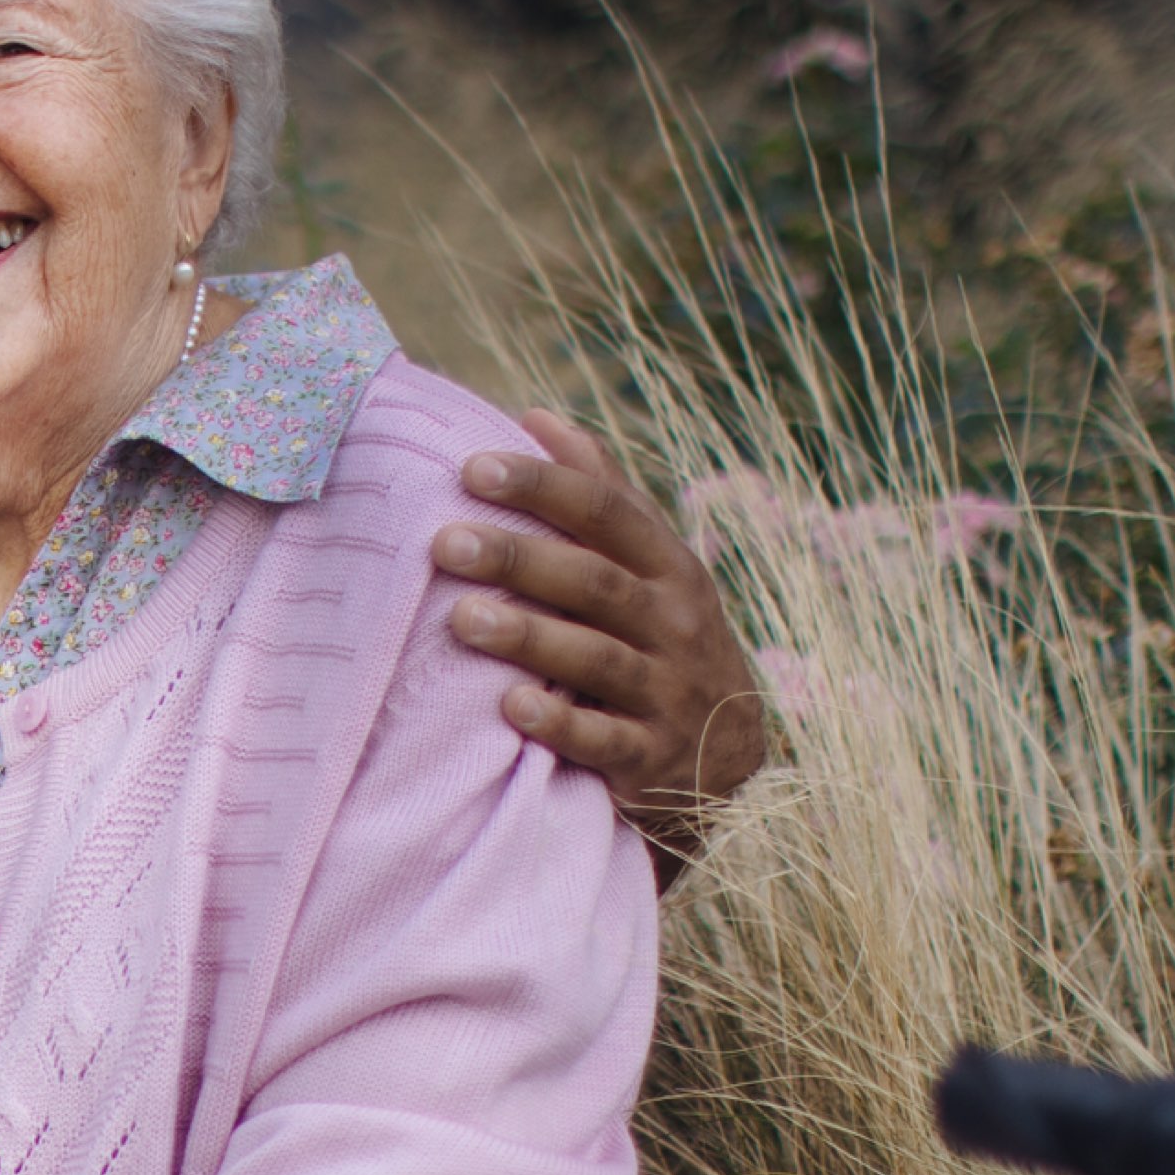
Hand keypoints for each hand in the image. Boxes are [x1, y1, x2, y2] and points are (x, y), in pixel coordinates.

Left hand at [435, 411, 769, 882]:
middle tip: (445, 542)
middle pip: (595, 583)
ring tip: (462, 618)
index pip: (608, 512)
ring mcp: (667, 693)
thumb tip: (537, 416)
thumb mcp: (652, 564)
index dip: (543, 486)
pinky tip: (510, 707)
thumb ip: (601, 492)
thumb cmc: (665, 636)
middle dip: (520, 559)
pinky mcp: (650, 758)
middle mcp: (674, 624)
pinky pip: (605, 742)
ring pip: (597, 659)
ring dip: (530, 636)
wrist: (729, 757)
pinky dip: (560, 725)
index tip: (472, 467)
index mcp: (670, 566)